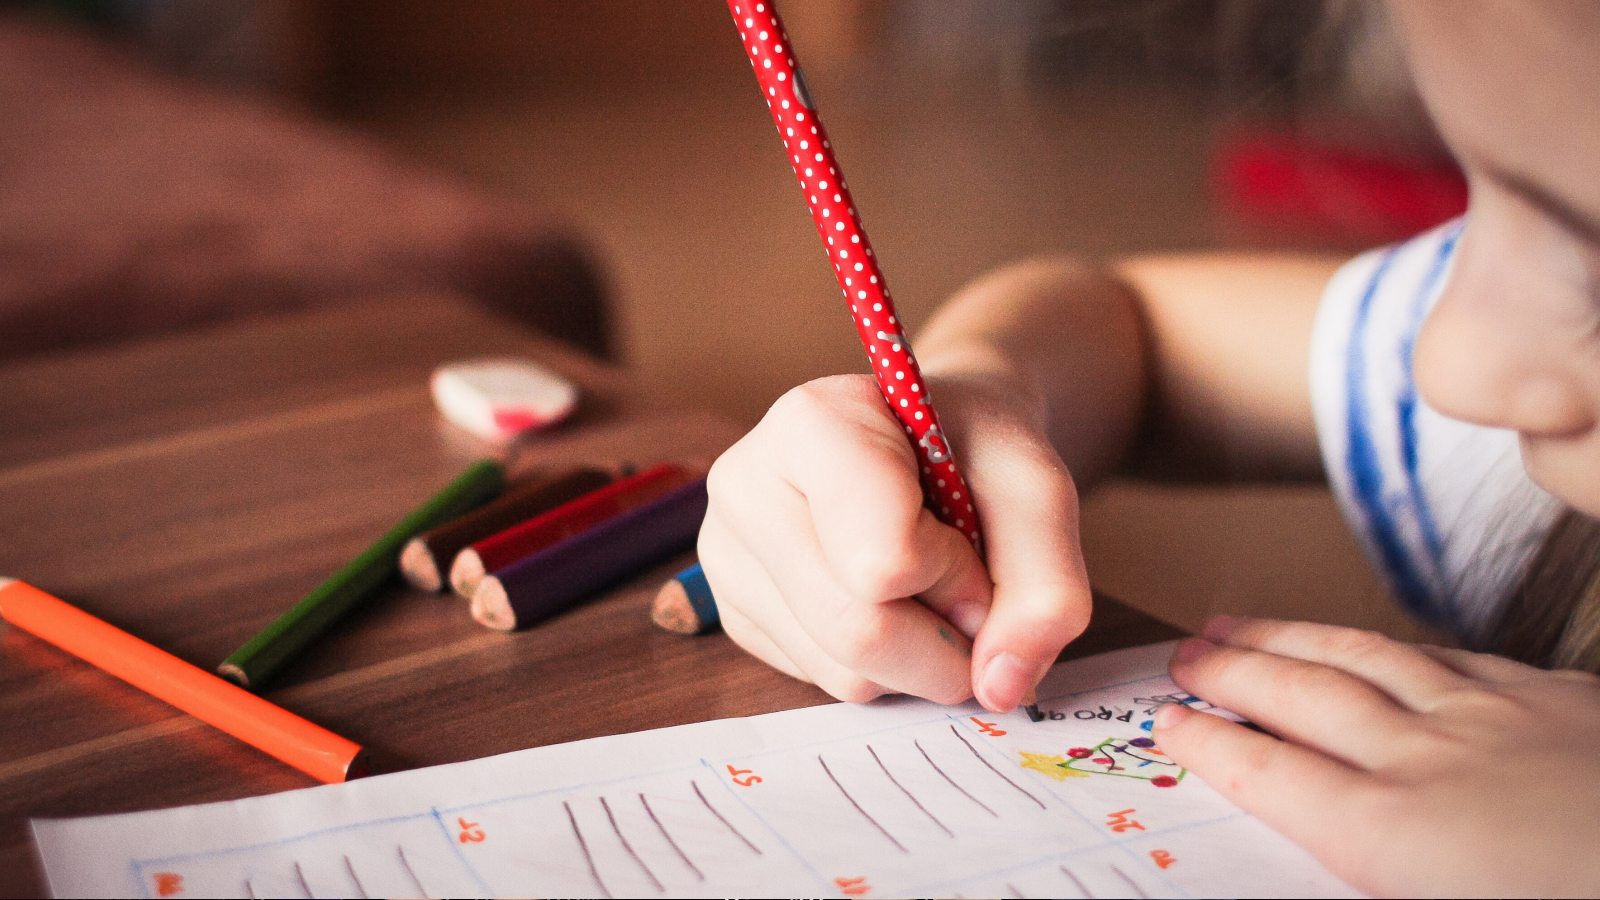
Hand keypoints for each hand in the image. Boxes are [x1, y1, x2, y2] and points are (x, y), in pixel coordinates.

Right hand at [698, 373, 1090, 709]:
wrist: (935, 440)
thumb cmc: (976, 450)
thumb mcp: (1038, 491)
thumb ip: (1046, 586)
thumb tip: (999, 687)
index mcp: (810, 423)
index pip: (884, 560)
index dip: (956, 573)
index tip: (971, 535)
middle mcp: (745, 485)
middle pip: (857, 631)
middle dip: (944, 639)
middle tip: (970, 591)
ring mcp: (727, 554)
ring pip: (842, 671)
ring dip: (918, 657)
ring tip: (924, 585)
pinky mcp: (735, 614)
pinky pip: (823, 682)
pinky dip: (882, 666)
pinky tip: (885, 601)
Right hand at [1154, 616, 1599, 897]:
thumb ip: (1377, 883)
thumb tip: (1335, 862)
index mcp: (1400, 836)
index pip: (1272, 774)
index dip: (1211, 744)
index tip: (1167, 722)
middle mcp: (1432, 760)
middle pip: (1303, 697)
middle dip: (1232, 671)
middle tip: (1183, 652)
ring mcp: (1501, 719)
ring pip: (1369, 657)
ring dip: (1294, 637)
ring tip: (1243, 621)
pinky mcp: (1566, 702)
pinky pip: (1457, 657)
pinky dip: (1399, 647)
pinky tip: (1390, 645)